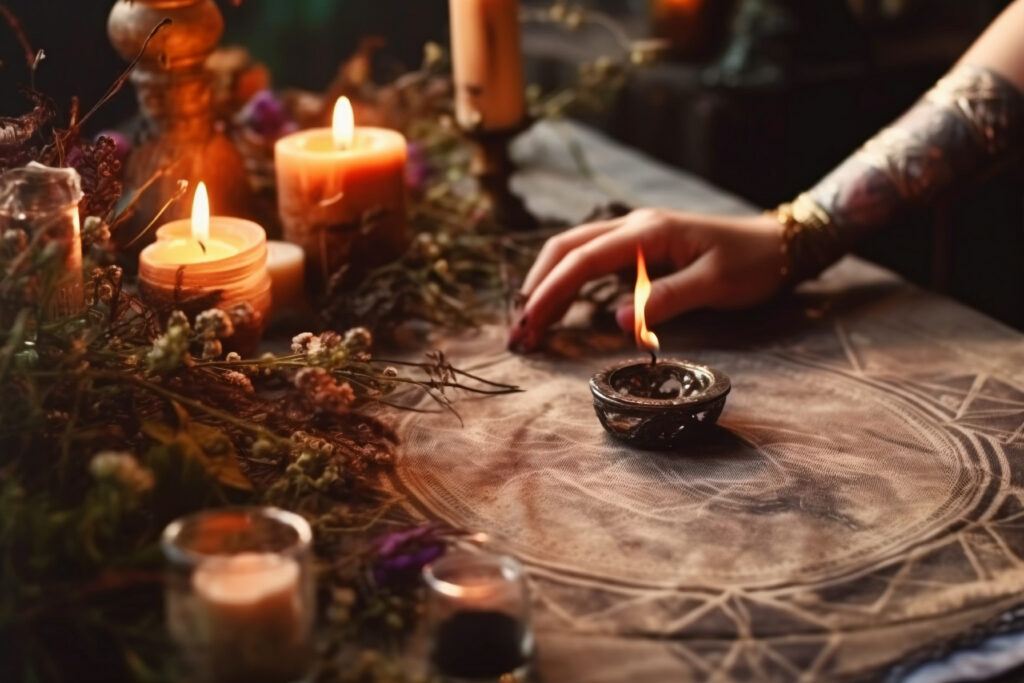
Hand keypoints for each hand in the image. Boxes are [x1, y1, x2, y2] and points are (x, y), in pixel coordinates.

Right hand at [508, 209, 785, 351]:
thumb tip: (619, 320)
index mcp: (647, 232)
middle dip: (536, 288)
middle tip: (518, 332)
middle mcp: (632, 226)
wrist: (779, 244)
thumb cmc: (752, 263)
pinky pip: (590, 262)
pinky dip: (566, 284)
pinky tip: (557, 308)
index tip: (529, 323)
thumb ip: (668, 300)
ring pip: (573, 253)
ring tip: (528, 324)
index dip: (551, 292)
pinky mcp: (638, 250)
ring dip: (546, 285)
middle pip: (565, 249)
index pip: (583, 259)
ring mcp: (633, 236)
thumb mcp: (716, 284)